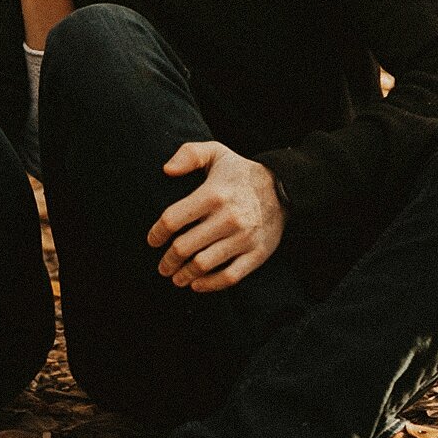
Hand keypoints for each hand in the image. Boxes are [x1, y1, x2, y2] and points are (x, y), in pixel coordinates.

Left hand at [148, 141, 285, 292]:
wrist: (284, 188)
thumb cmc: (241, 172)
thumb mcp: (216, 152)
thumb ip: (189, 155)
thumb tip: (166, 170)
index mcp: (214, 194)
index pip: (173, 219)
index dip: (157, 233)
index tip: (152, 241)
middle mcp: (228, 217)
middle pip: (184, 247)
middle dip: (168, 260)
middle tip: (162, 266)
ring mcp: (244, 238)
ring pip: (203, 265)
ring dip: (184, 276)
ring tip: (176, 278)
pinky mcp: (257, 254)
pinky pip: (229, 277)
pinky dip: (209, 285)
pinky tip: (196, 285)